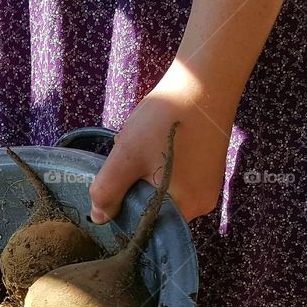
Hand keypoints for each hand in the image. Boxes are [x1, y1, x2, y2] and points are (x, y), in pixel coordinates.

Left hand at [90, 60, 234, 223]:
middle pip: (155, 210)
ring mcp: (207, 187)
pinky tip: (156, 144)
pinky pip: (176, 180)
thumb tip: (99, 218)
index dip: (124, 211)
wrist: (204, 80)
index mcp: (184, 209)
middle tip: (129, 160)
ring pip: (163, 193)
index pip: (146, 226)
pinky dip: (160, 166)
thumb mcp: (125, 157)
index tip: (114, 187)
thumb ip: (107, 192)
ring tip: (144, 148)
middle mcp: (201, 205)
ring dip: (145, 176)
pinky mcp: (208, 171)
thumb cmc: (165, 120)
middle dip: (135, 189)